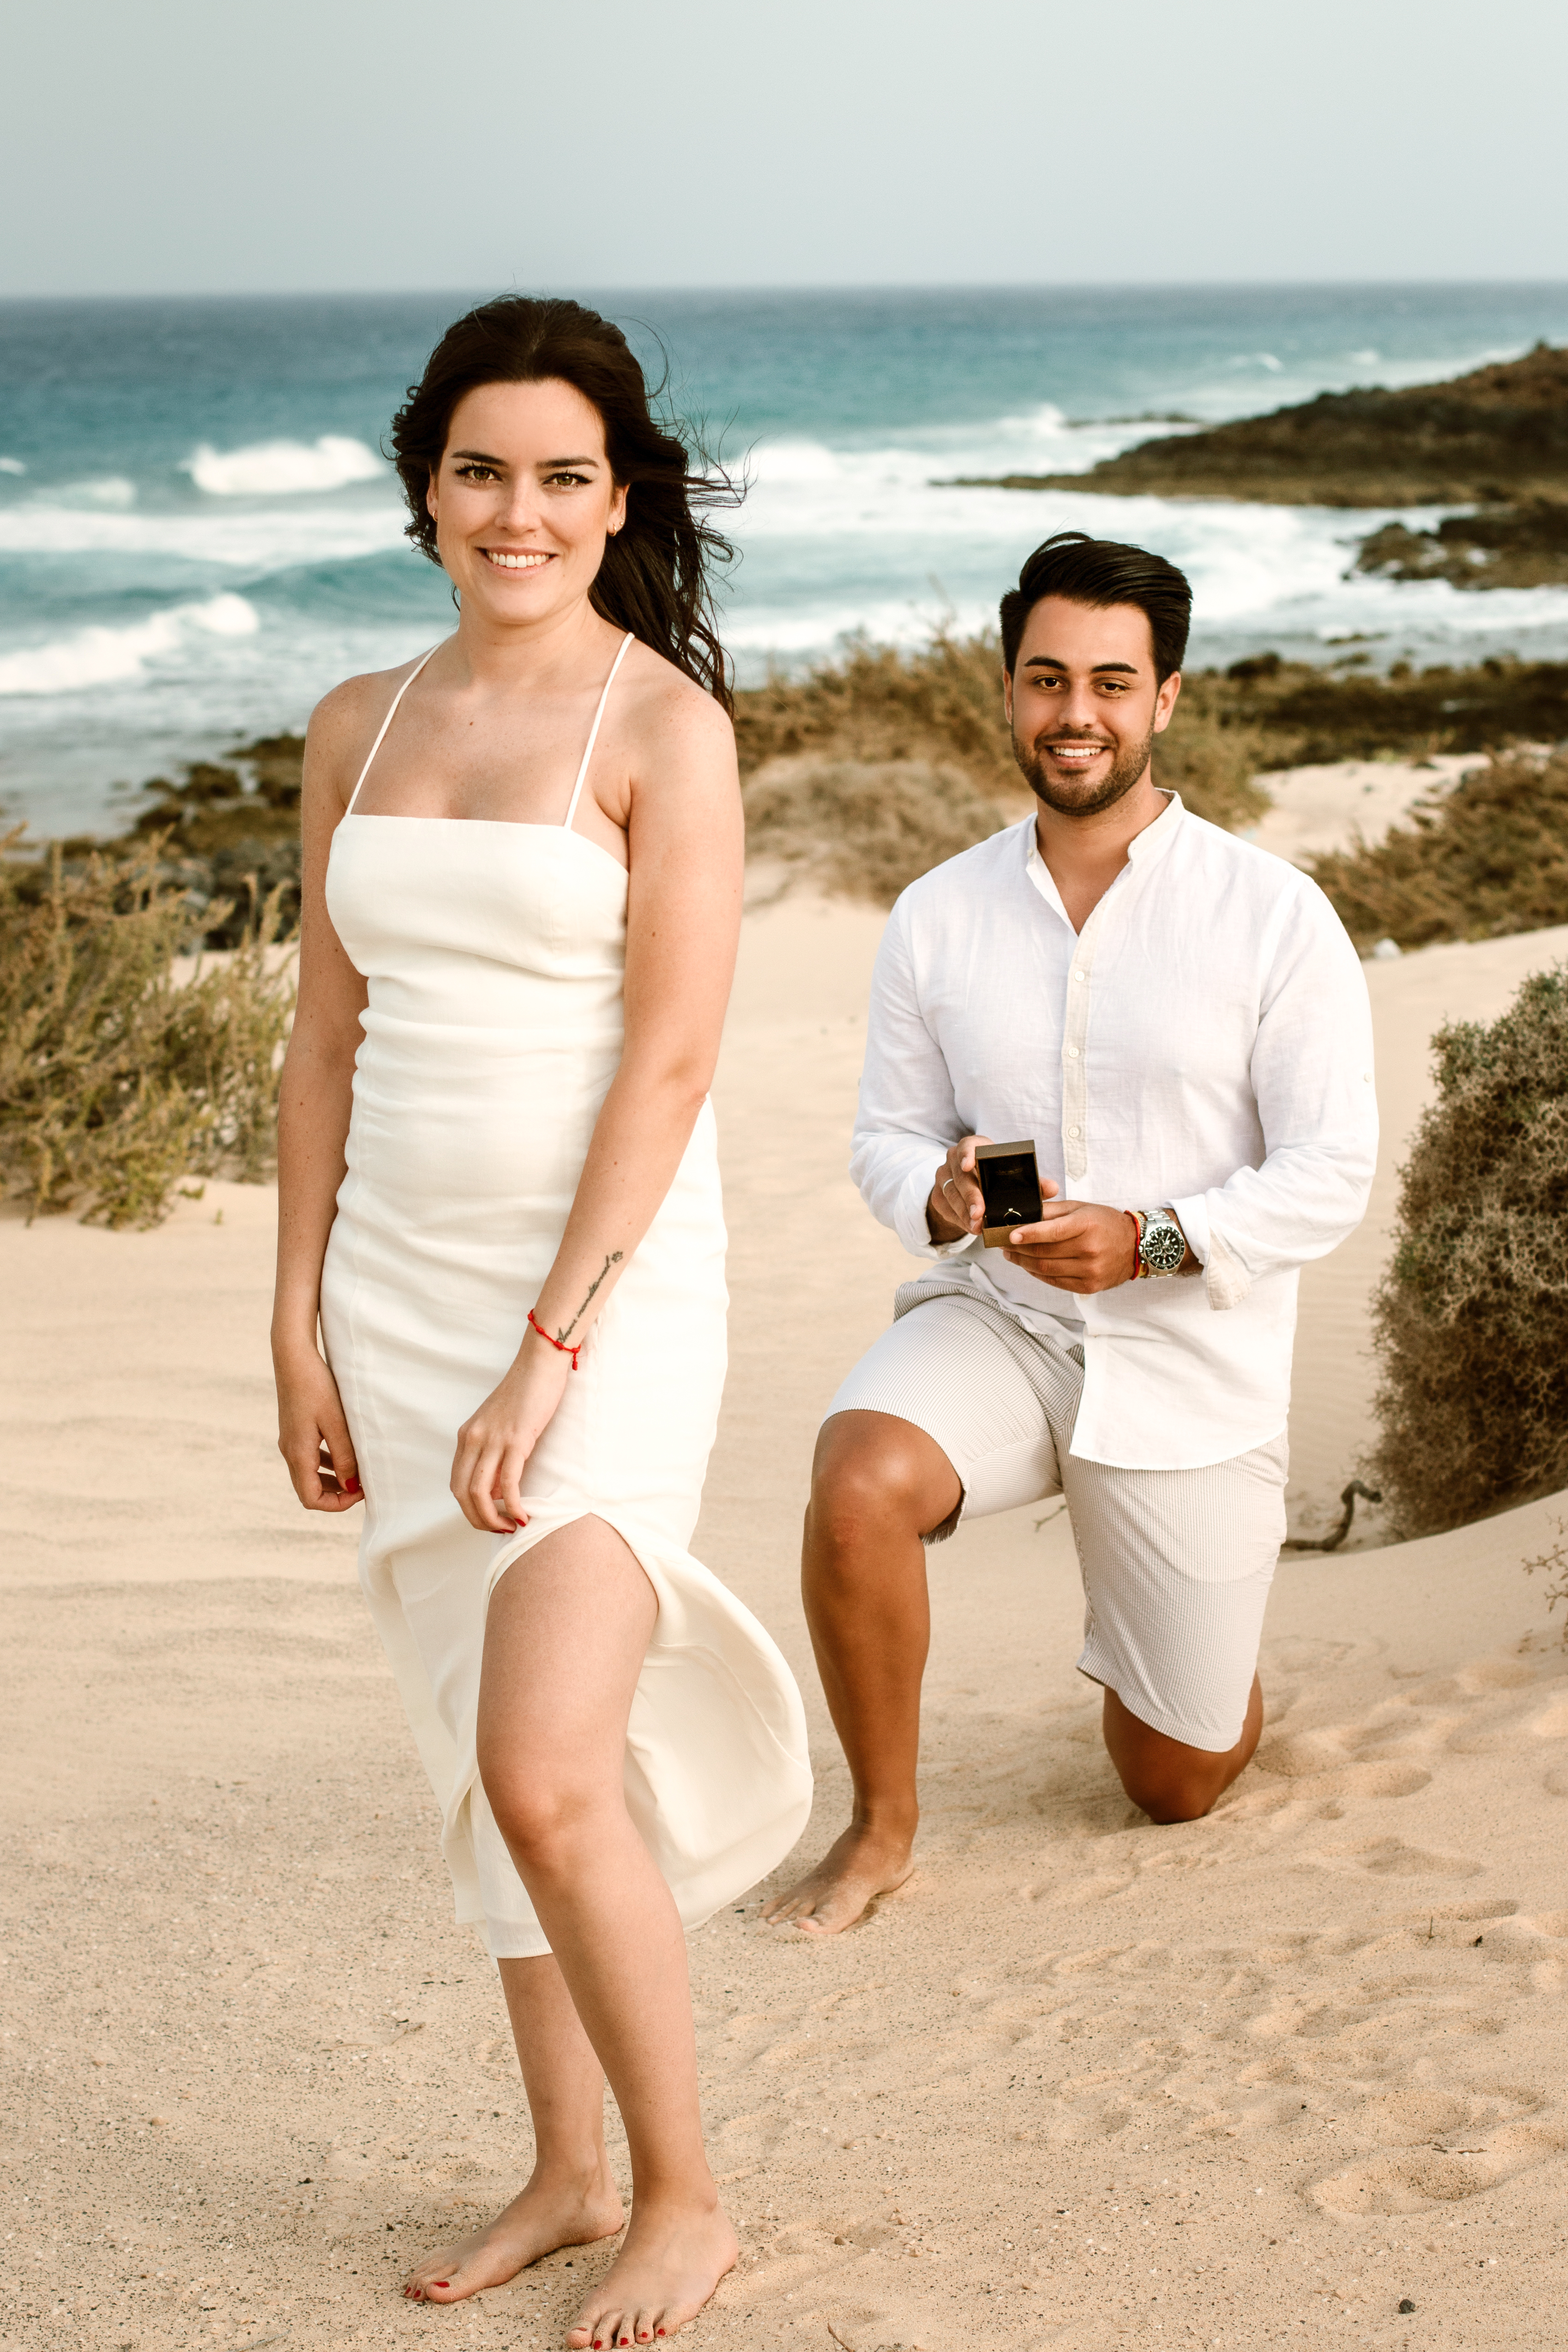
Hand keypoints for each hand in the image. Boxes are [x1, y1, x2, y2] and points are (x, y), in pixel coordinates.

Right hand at [275, 1344, 362, 1512]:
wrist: (293, 1358)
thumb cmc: (316, 1386)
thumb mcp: (336, 1423)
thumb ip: (344, 1457)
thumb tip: (351, 1486)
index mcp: (297, 1453)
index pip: (311, 1499)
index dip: (337, 1504)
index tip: (361, 1493)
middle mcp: (289, 1451)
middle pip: (309, 1490)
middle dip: (336, 1494)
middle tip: (363, 1485)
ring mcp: (290, 1441)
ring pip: (308, 1475)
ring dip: (332, 1479)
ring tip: (357, 1471)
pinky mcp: (293, 1430)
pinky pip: (308, 1457)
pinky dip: (326, 1463)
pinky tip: (343, 1453)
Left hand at [450, 1325, 571, 1535]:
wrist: (540, 1363)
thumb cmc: (526, 1392)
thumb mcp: (501, 1424)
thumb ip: (494, 1452)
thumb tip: (496, 1488)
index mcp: (467, 1435)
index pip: (457, 1483)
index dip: (469, 1509)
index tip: (489, 1518)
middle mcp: (474, 1438)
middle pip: (463, 1493)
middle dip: (478, 1519)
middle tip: (498, 1530)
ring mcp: (494, 1439)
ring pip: (480, 1492)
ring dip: (493, 1518)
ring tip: (510, 1527)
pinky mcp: (517, 1439)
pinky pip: (508, 1483)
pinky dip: (514, 1505)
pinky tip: (524, 1515)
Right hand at [927, 1134, 1061, 1243]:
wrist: (969, 1190)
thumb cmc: (996, 1179)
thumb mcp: (1013, 1178)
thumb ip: (1033, 1183)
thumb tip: (1052, 1188)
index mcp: (975, 1148)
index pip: (967, 1145)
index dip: (967, 1154)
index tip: (968, 1166)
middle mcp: (955, 1160)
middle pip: (960, 1177)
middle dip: (970, 1196)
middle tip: (979, 1213)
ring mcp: (944, 1178)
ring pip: (951, 1195)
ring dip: (964, 1212)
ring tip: (977, 1227)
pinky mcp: (938, 1196)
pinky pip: (946, 1209)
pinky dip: (959, 1220)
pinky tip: (971, 1228)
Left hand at [1001, 1199, 1139, 1293]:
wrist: (1135, 1246)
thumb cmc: (1105, 1223)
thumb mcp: (1081, 1208)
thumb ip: (1052, 1210)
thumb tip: (1022, 1214)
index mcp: (1087, 1225)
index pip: (1052, 1232)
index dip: (1028, 1234)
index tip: (1009, 1235)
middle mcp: (1089, 1250)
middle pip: (1044, 1253)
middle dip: (1018, 1249)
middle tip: (1003, 1243)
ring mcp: (1090, 1270)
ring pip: (1045, 1269)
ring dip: (1023, 1263)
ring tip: (1011, 1255)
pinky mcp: (1089, 1286)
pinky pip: (1055, 1281)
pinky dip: (1037, 1274)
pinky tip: (1028, 1266)